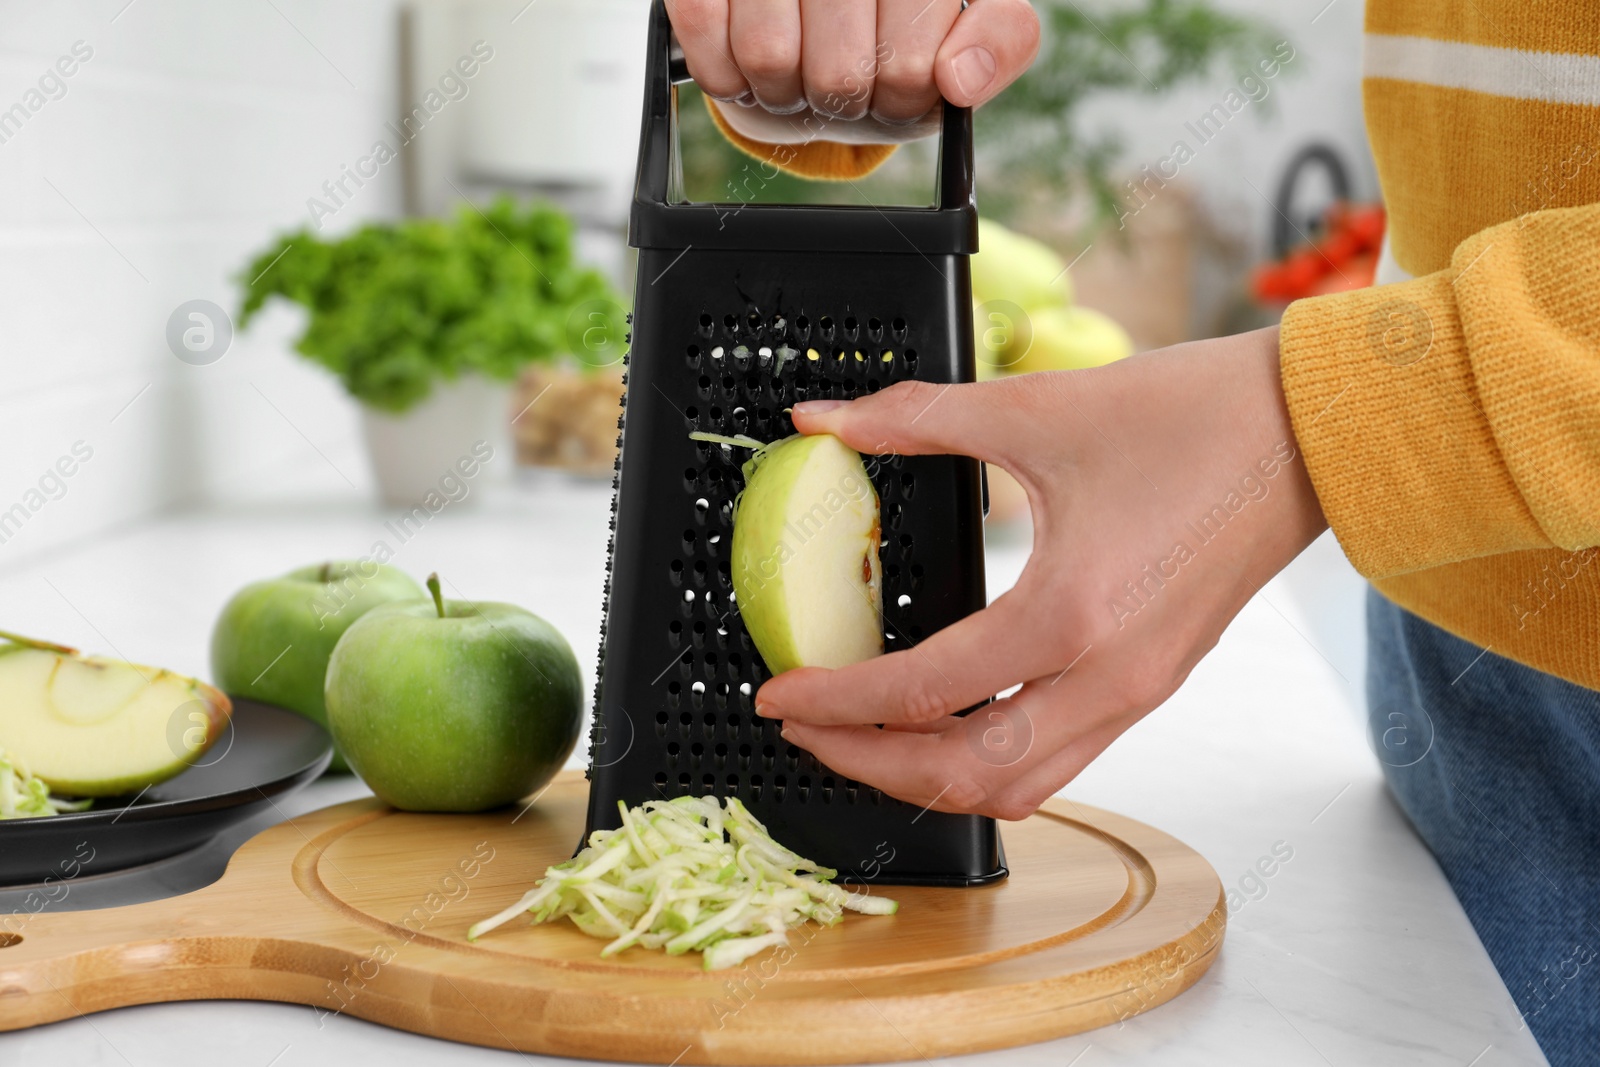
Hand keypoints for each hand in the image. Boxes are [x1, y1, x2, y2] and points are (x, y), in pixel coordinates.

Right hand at [666, 0, 1040, 144]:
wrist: (819, 11)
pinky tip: (751, 62)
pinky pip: (706, 34)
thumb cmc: (899, 16)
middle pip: (839, 74)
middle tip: (845, 77)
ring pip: (770, 58)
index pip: (913, 67)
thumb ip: (999, 42)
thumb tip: (961, 78)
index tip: (900, 81)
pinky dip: (729, 76)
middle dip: (842, 100)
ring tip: (799, 67)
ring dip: (784, 92)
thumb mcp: (970, 25)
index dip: (903, 99)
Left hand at [756, 327, 1328, 819]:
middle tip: (806, 731)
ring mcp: (1139, 692)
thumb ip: (916, 418)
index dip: (837, 700)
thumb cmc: (1194, 414)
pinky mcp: (1154, 685)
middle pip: (968, 775)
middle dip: (871, 765)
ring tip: (865, 742)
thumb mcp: (1036, 406)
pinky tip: (947, 724)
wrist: (1311, 430)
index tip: (780, 693)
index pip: (926, 691)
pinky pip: (1061, 761)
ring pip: (1020, 787)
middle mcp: (1109, 676)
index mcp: (1073, 612)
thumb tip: (823, 420)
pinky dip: (990, 764)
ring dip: (931, 781)